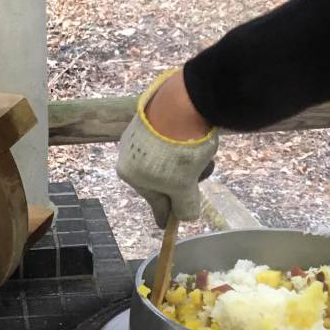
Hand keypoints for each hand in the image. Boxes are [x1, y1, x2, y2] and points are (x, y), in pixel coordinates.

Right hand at [116, 70, 217, 227]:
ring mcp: (137, 134)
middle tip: (201, 172)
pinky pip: (166, 139)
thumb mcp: (185, 186)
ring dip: (184, 161)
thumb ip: (185, 205)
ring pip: (166, 159)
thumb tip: (186, 217)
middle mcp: (128, 156)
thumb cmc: (178, 153)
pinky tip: (193, 136)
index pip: (155, 201)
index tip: (165, 226)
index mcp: (132, 176)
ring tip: (200, 151)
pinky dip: (180, 143)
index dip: (165, 213)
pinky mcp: (150, 117)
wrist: (181, 104)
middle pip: (161, 179)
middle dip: (182, 180)